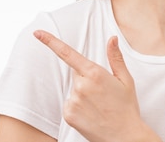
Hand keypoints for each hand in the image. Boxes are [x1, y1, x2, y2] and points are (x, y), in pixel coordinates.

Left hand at [33, 30, 160, 141]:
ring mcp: (74, 101)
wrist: (125, 137)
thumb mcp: (126, 80)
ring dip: (83, 95)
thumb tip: (112, 38)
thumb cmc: (127, 107)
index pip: (68, 53)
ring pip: (74, 90)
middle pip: (77, 74)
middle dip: (87, 79)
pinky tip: (91, 114)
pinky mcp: (69, 114)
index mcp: (95, 73)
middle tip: (103, 93)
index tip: (37, 33)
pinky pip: (70, 104)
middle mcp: (81, 85)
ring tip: (99, 106)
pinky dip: (78, 108)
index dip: (50, 42)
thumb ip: (115, 57)